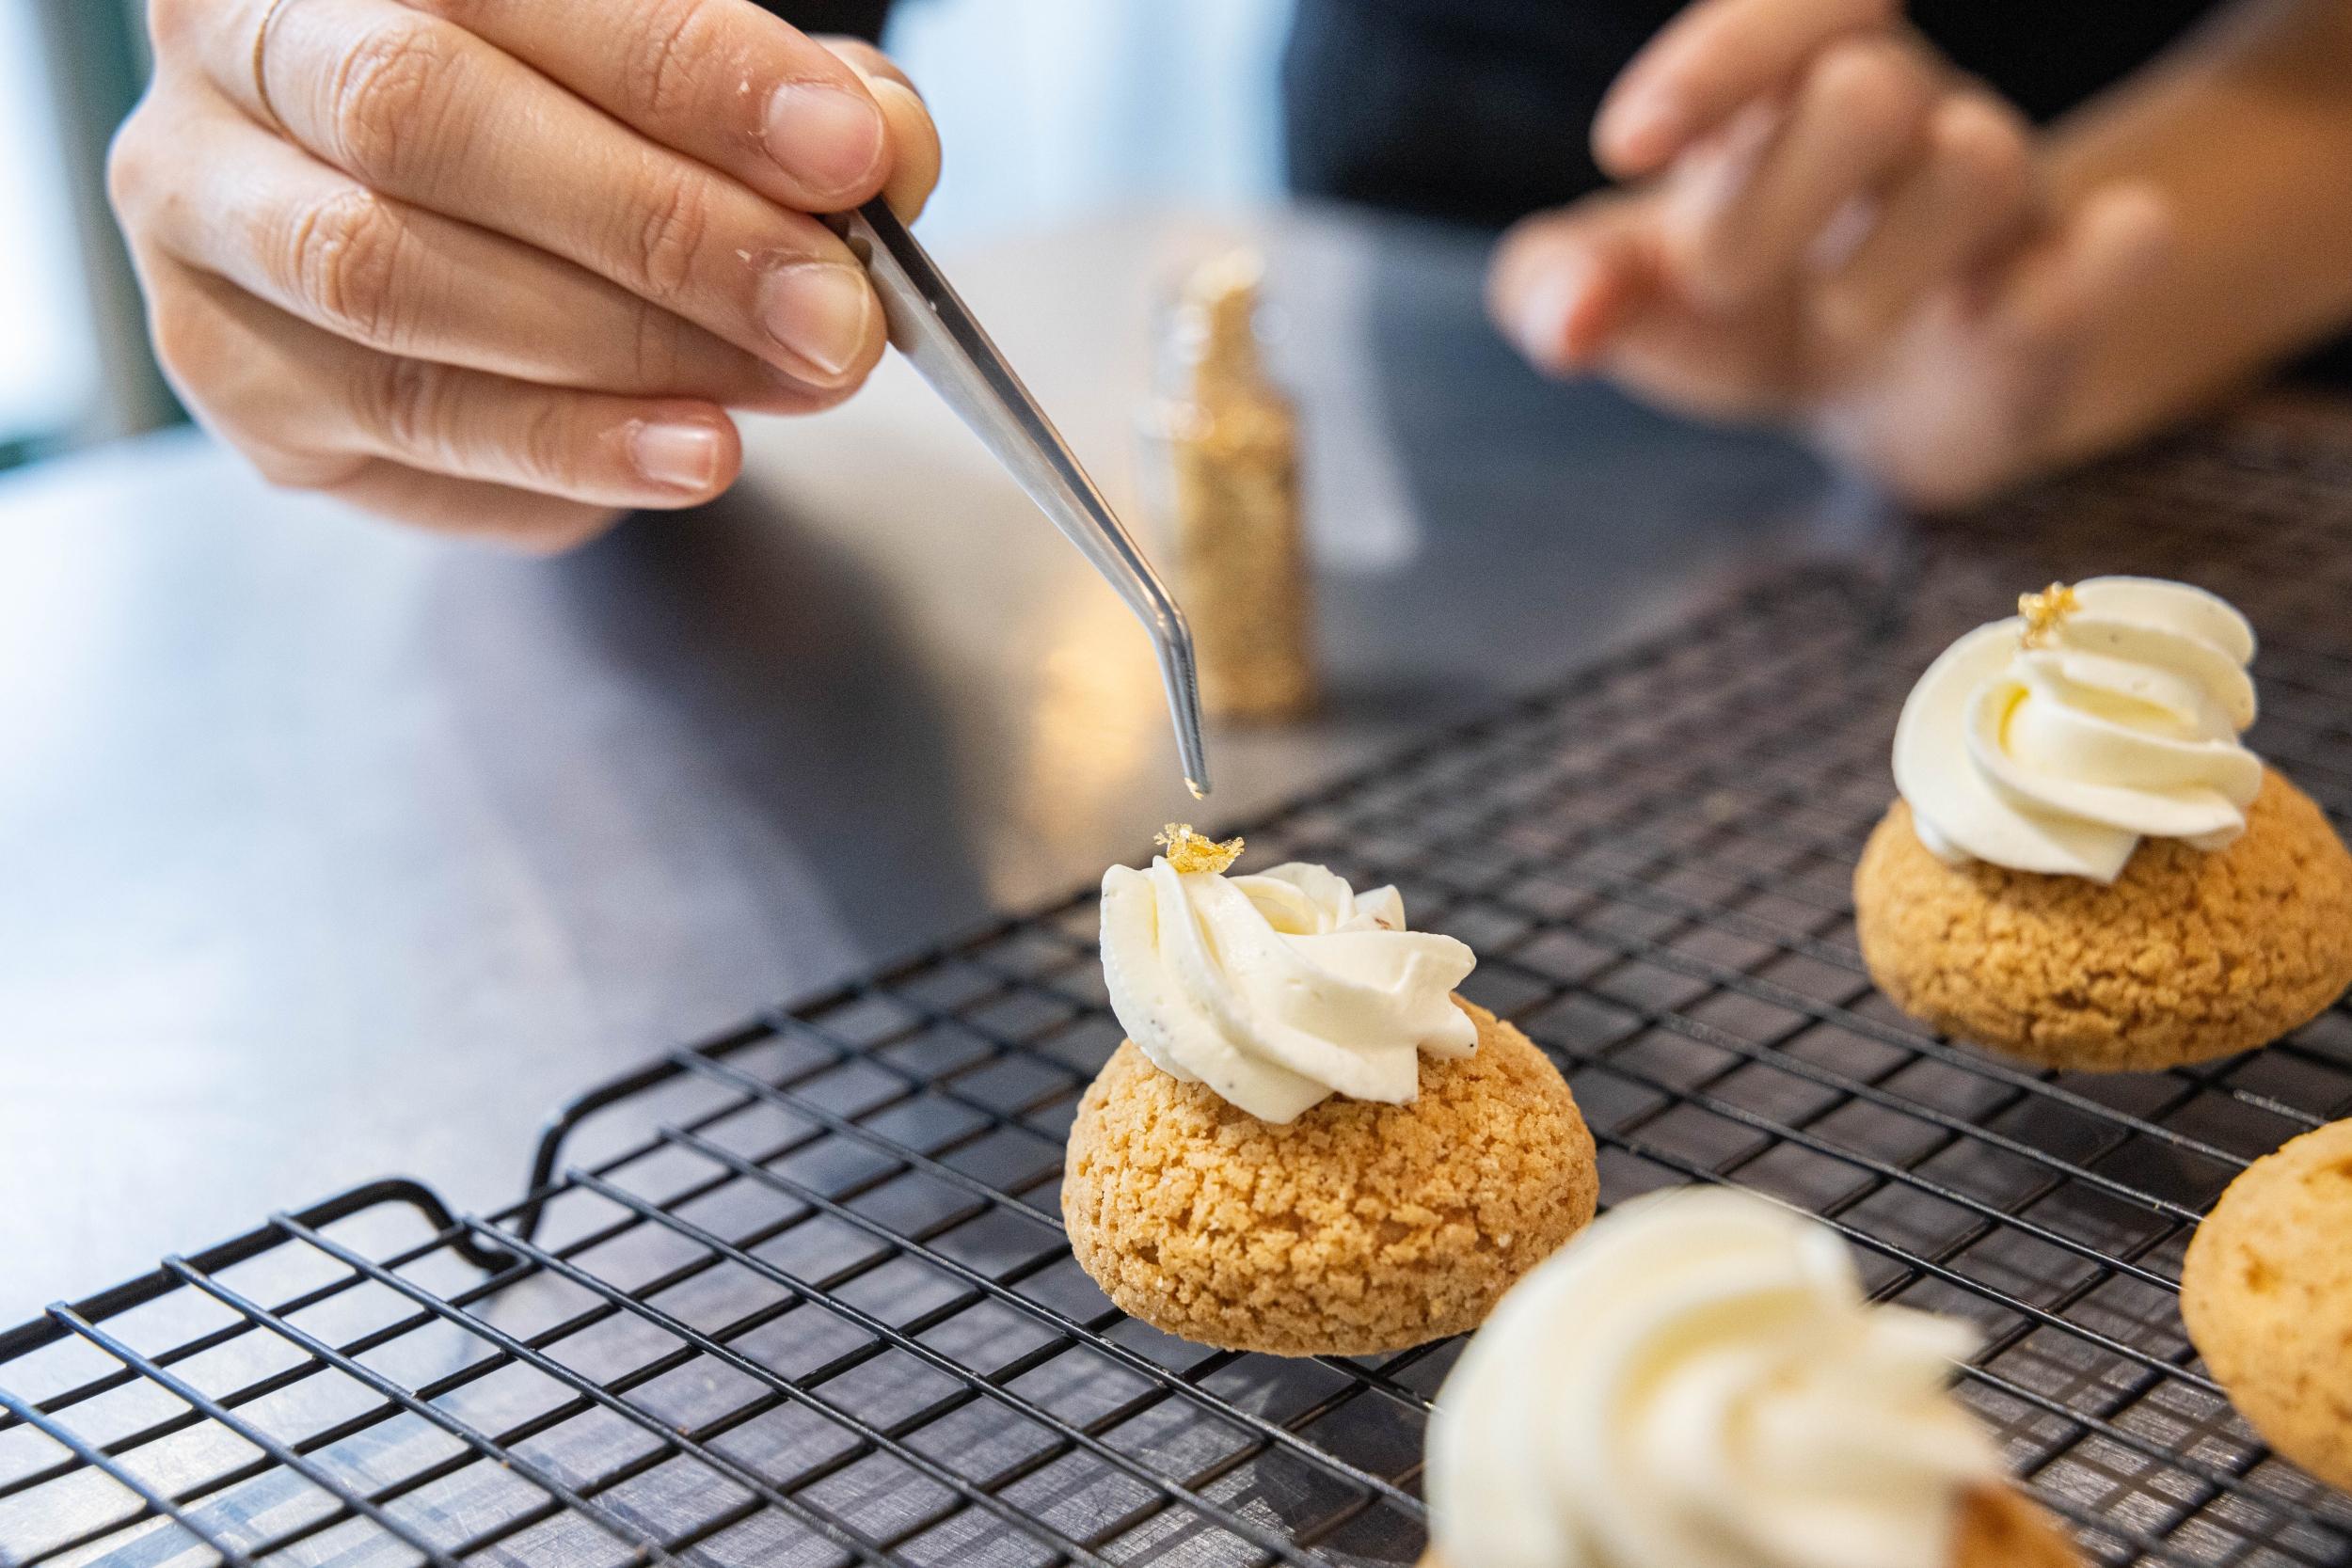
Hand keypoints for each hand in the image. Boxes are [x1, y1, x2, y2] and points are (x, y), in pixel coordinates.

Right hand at [109, 0, 941, 548]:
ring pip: (390, 287)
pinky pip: (398, 424)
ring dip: (618, 356)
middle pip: (422, 122)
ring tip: (778, 393)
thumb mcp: (689, 84)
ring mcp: (201, 216)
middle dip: (659, 228)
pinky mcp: (229, 373)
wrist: (441, 217)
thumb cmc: (573, 124)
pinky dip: (564, 453)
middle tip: (831, 313)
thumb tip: (883, 156)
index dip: (694, 75)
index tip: (849, 157)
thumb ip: (788, 100)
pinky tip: (687, 455)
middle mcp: (236, 52)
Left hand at [1489, 0, 2174, 507]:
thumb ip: (1558, 287)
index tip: (1627, 147)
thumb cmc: (1736, 307)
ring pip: (1985, 162)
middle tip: (1720, 282)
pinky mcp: (2063, 290)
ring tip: (1841, 319)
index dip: (1715, 63)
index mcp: (1786, 93)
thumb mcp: (1632, 295)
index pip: (1783, 16)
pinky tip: (2001, 308)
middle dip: (1775, 194)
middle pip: (1872, 84)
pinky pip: (2114, 248)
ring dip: (1886, 262)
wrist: (1857, 401)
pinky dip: (2083, 274)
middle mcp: (1907, 117)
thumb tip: (1566, 328)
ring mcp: (1996, 200)